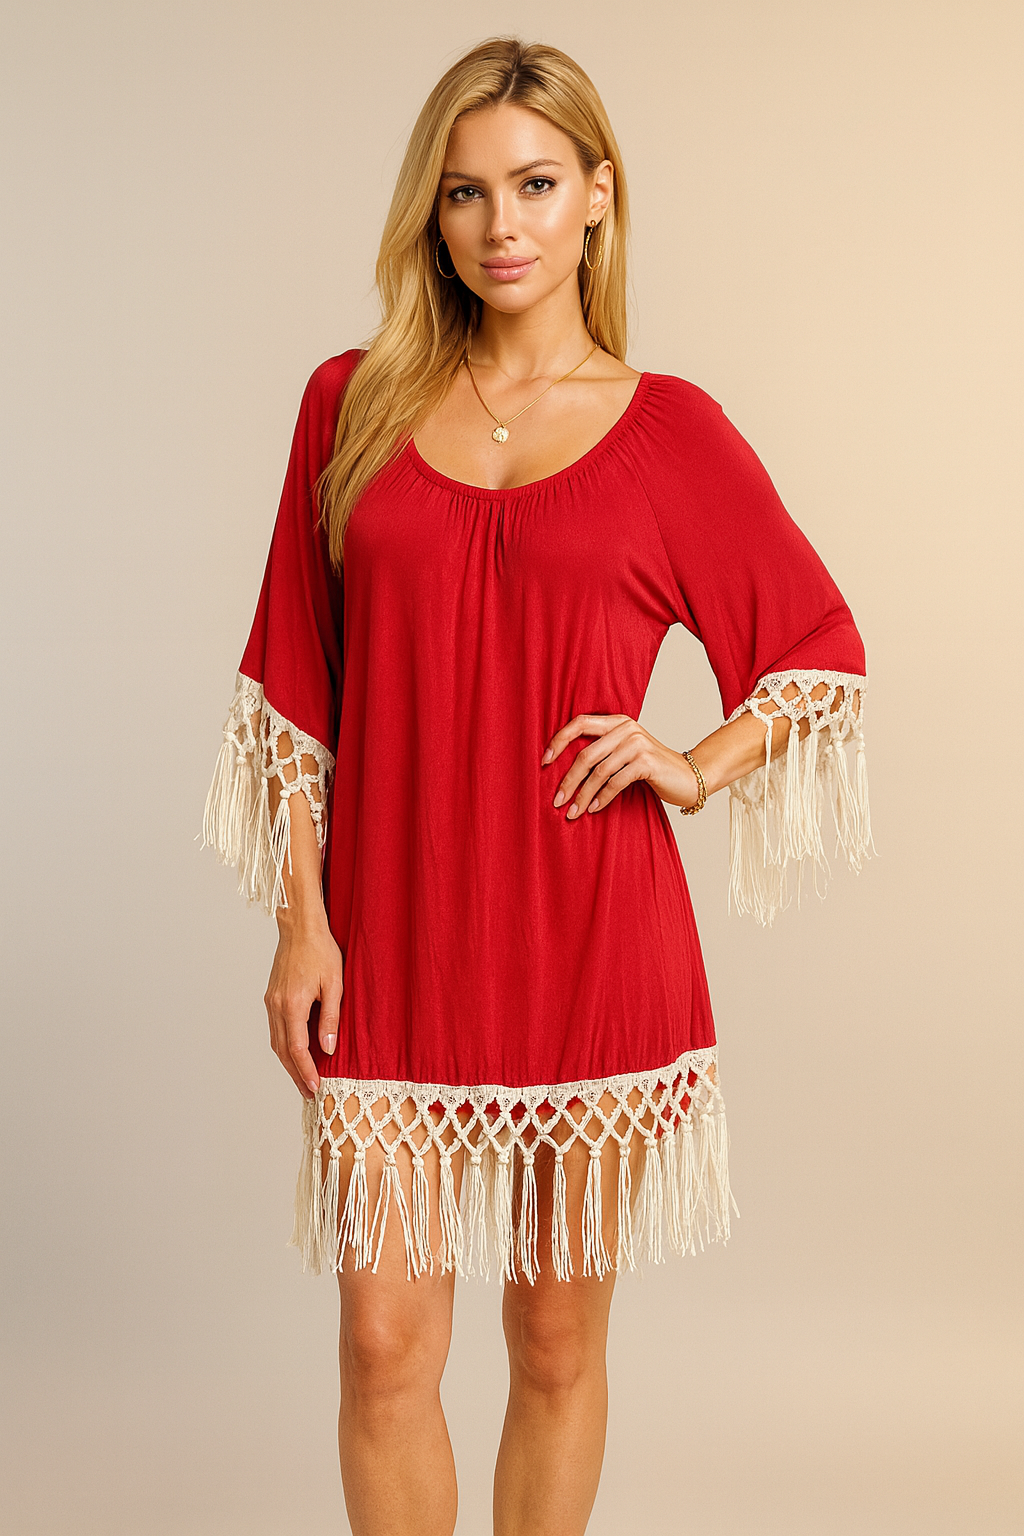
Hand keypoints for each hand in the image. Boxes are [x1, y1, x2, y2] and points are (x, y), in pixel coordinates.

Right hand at [264, 915, 342, 1099]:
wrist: (300, 928)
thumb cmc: (321, 950)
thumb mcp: (334, 984)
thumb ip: (330, 1018)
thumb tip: (328, 1048)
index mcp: (292, 1004)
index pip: (297, 1049)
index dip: (306, 1071)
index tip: (315, 1087)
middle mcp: (276, 1006)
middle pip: (282, 1051)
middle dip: (295, 1074)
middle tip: (308, 1093)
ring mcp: (270, 1002)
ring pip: (276, 1042)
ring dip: (288, 1063)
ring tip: (302, 1078)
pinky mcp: (271, 997)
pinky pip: (275, 1029)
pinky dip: (284, 1046)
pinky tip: (295, 1052)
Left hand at [540, 713, 703, 816]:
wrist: (690, 777)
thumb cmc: (652, 769)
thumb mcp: (625, 753)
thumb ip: (603, 752)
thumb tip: (564, 771)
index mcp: (618, 721)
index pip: (580, 723)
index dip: (559, 740)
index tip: (543, 762)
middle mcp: (626, 728)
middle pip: (585, 754)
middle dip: (568, 780)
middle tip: (557, 801)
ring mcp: (637, 744)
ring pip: (598, 771)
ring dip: (583, 795)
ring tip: (573, 812)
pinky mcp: (646, 762)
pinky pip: (615, 782)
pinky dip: (602, 798)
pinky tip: (594, 809)